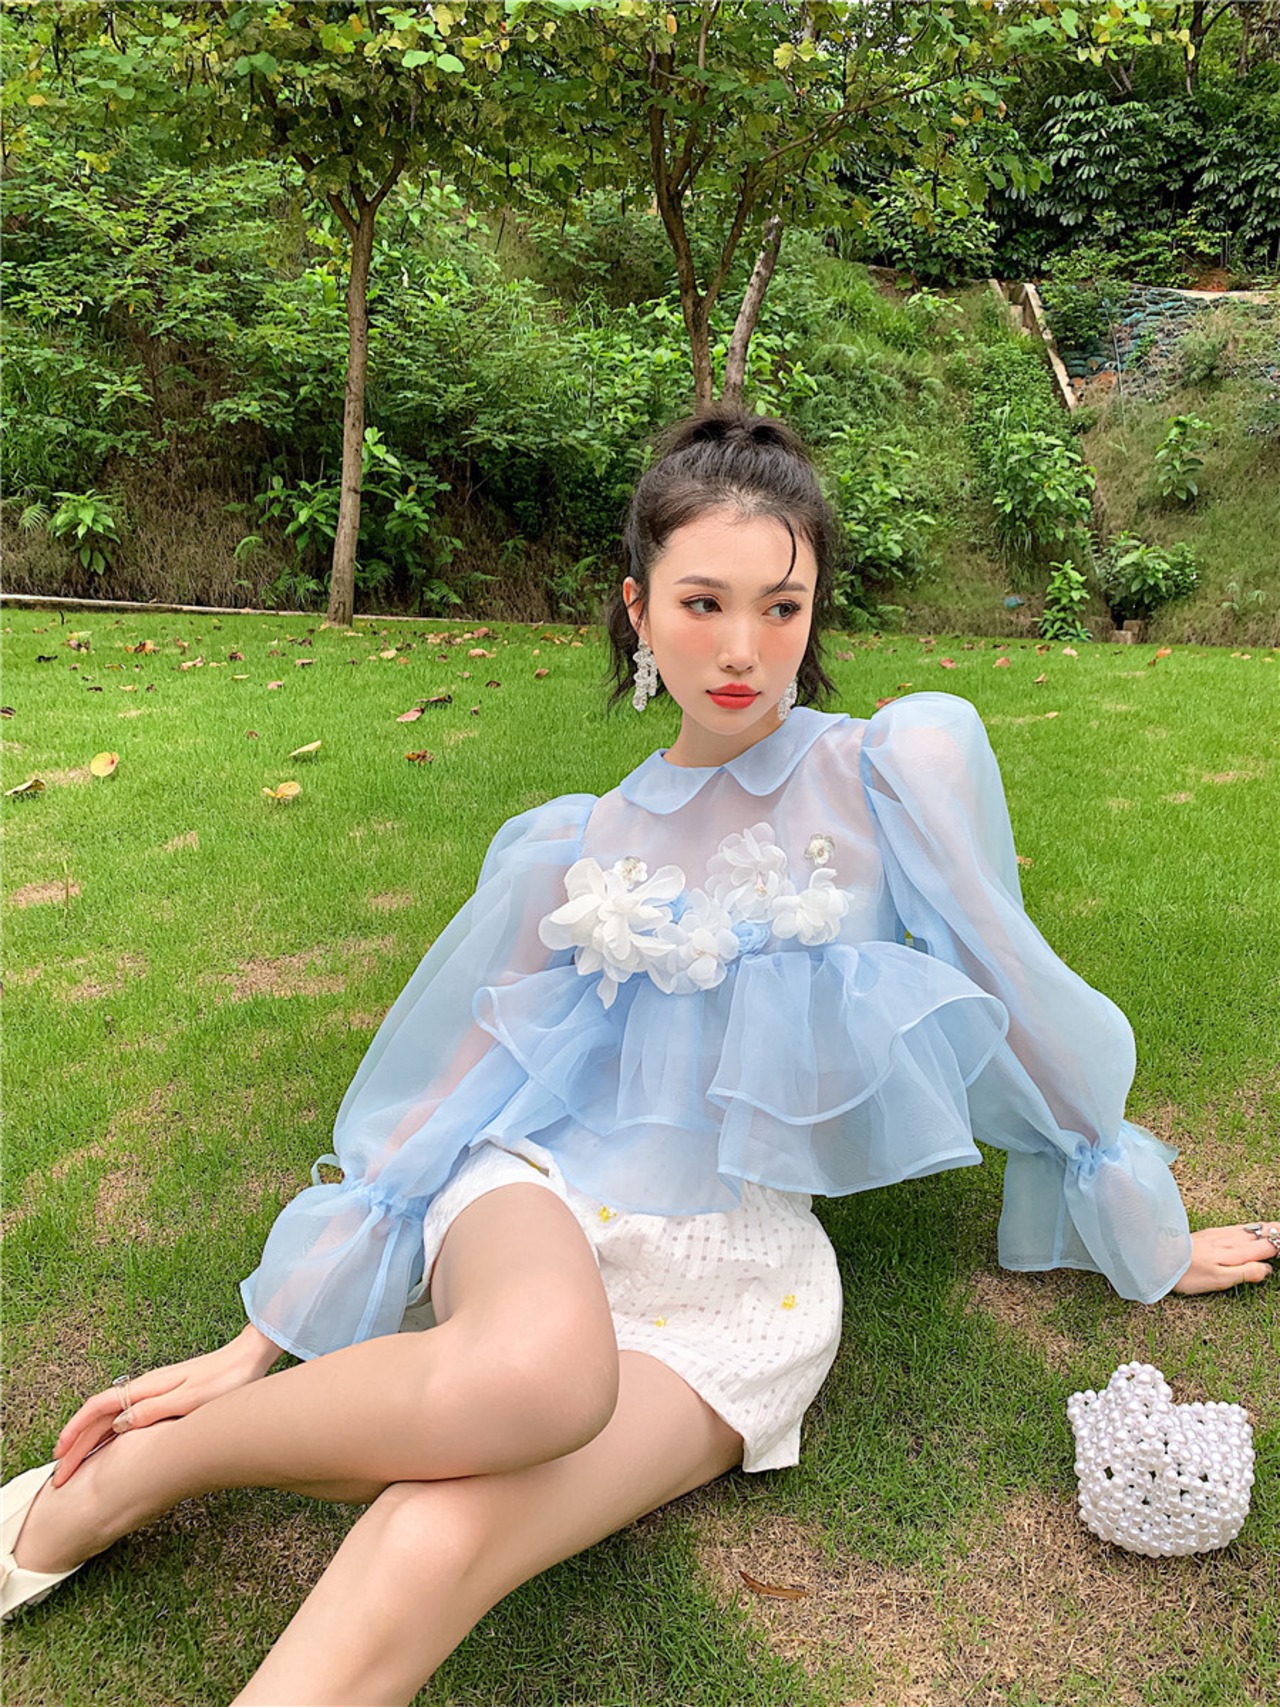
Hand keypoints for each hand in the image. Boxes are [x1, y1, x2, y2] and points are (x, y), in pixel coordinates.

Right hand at [51, 1325, 282, 1486]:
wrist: (250, 1358)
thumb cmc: (225, 1380)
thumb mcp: (189, 1401)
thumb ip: (152, 1412)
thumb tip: (117, 1427)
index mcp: (146, 1387)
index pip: (97, 1409)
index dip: (75, 1434)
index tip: (59, 1458)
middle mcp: (145, 1388)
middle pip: (99, 1415)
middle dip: (75, 1444)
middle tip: (59, 1474)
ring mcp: (155, 1391)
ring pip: (110, 1417)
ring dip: (90, 1440)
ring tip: (76, 1463)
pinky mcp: (167, 1396)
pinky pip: (126, 1417)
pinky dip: (110, 1434)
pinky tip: (112, 1446)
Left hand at [1171, 1224, 1276, 1294]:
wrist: (1161, 1257)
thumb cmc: (1190, 1273)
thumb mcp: (1220, 1280)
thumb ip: (1246, 1273)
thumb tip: (1267, 1268)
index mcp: (1236, 1253)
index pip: (1266, 1246)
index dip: (1279, 1246)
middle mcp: (1231, 1240)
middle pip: (1261, 1234)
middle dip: (1276, 1233)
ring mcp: (1220, 1235)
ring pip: (1250, 1228)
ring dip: (1266, 1228)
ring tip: (1277, 1227)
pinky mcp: (1211, 1233)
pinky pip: (1237, 1227)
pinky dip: (1251, 1227)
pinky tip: (1251, 1227)